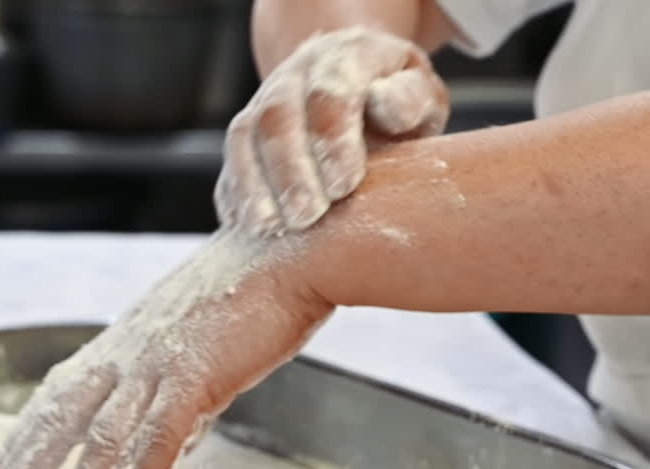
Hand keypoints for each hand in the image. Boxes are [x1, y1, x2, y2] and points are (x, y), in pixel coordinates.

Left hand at [0, 231, 333, 468]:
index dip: (26, 431)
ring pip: (101, 440)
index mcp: (127, 339)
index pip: (58, 390)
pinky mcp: (194, 374)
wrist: (292, 250)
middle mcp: (128, 351)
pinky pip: (161, 437)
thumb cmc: (256, 287)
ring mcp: (156, 363)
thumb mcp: (200, 338)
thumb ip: (183, 394)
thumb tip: (178, 445)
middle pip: (58, 418)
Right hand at [215, 27, 448, 237]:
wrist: (353, 86)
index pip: (329, 93)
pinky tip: (247, 229)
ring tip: (270, 227)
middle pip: (276, 116)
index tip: (344, 185)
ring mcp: (262, 104)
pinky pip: (229, 165)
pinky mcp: (246, 139)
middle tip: (306, 215)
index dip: (332, 139)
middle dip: (289, 170)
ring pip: (243, 138)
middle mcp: (294, 76)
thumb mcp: (419, 93)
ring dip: (254, 186)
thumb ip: (410, 98)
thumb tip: (385, 104)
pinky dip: (235, 197)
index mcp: (343, 58)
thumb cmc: (394, 102)